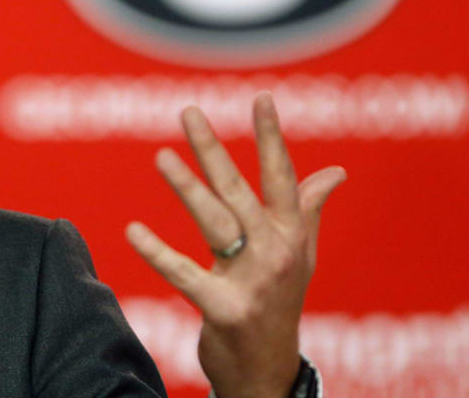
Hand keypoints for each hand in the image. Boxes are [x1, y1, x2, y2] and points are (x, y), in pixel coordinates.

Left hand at [125, 92, 344, 397]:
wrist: (269, 371)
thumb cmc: (280, 304)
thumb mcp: (301, 256)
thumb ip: (309, 209)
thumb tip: (336, 172)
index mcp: (292, 234)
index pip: (281, 177)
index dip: (271, 137)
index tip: (261, 97)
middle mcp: (276, 252)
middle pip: (239, 191)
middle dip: (213, 149)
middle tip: (188, 111)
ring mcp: (252, 281)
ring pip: (215, 223)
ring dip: (187, 188)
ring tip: (162, 156)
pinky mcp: (225, 309)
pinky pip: (185, 275)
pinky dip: (158, 253)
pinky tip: (132, 230)